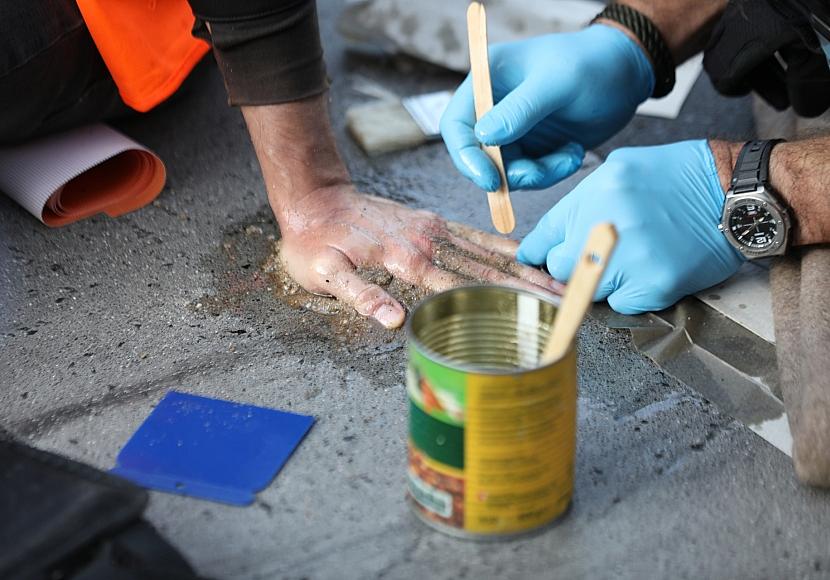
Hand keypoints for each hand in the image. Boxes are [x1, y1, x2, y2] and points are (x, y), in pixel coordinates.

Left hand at [279, 187, 562, 327]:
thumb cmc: (316, 244)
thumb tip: (396, 321)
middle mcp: (429, 241)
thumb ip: (361, 295)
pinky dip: (502, 247)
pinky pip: (474, 235)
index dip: (503, 301)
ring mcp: (433, 228)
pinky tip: (523, 256)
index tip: (536, 310)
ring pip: (488, 251)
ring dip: (524, 268)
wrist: (316, 200)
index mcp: (408, 259)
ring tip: (559, 280)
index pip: (465, 286)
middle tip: (567, 300)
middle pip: (488, 270)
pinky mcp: (432, 221)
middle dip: (529, 286)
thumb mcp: (326, 275)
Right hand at [440, 24, 654, 191]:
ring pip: (506, 171)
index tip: (490, 180)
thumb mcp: (557, 83)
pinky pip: (531, 174)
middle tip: (537, 174)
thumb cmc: (592, 63)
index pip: (456, 124)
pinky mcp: (533, 147)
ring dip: (537, 174)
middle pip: (478, 156)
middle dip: (507, 173)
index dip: (466, 156)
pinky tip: (573, 153)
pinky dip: (551, 172)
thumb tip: (483, 138)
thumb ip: (520, 110)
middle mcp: (493, 107)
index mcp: (487, 80)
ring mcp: (513, 130)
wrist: (628, 73)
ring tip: (569, 155)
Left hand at [517, 140, 744, 313]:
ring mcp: (631, 260)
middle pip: (560, 269)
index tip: (533, 261)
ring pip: (589, 290)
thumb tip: (546, 239)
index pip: (543, 238)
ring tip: (629, 258)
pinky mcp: (655, 285)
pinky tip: (648, 269)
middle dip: (570, 266)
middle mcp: (607, 227)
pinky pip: (621, 304)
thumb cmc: (676, 177)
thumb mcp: (618, 170)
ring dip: (601, 280)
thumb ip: (579, 203)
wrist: (733, 193)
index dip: (536, 253)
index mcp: (595, 195)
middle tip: (593, 257)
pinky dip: (630, 293)